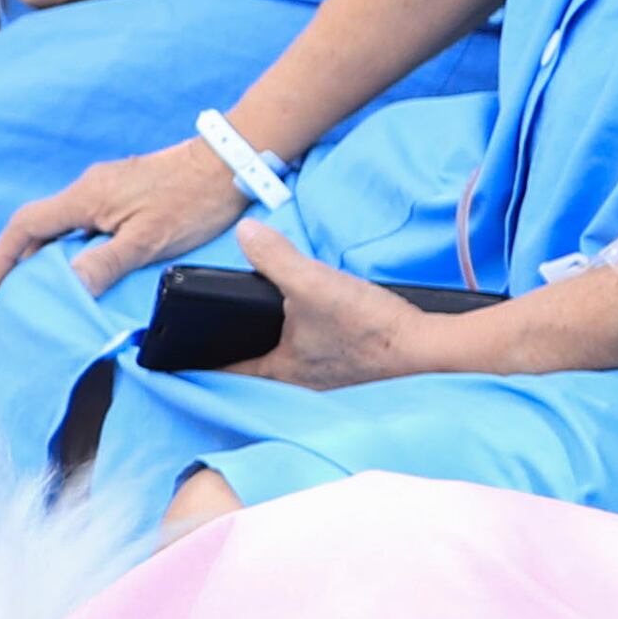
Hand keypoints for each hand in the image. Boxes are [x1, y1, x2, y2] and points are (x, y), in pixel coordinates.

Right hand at [0, 133, 246, 295]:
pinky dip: (75, 237)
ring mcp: (108, 183)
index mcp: (87, 198)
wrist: (227, 162)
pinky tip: (91, 255)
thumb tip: (71, 284)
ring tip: (54, 278)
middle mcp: (89, 186)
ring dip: (51, 246)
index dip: (5, 254)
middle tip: (21, 287)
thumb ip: (107, 263)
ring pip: (65, 218)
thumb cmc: (192, 202)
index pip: (27, 224)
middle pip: (41, 221)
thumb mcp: (149, 241)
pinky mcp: (126, 185)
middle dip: (24, 254)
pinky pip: (86, 214)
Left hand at [226, 220, 494, 389]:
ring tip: (266, 326)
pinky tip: (315, 327)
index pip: (230, 370)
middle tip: (222, 330)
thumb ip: (275, 258)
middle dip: (240, 350)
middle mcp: (302, 384)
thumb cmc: (371, 325)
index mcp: (282, 371)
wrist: (434, 349)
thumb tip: (245, 233)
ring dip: (277, 347)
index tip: (183, 352)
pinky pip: (319, 358)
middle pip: (258, 368)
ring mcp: (331, 381)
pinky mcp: (356, 371)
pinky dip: (308, 344)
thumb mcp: (313, 283)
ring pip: (290, 364)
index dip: (203, 360)